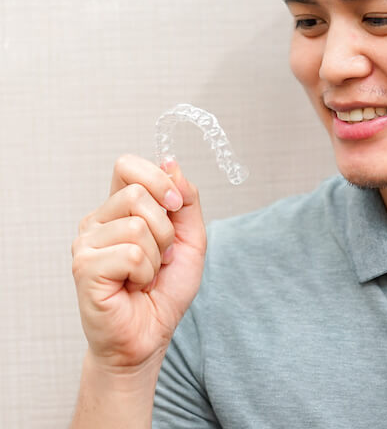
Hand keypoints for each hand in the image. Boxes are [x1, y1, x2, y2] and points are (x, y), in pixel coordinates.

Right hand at [71, 155, 205, 370]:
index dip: (158, 180)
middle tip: (161, 257)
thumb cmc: (164, 290)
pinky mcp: (84, 267)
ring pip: (136, 226)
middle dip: (165, 228)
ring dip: (157, 256)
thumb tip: (171, 163)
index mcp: (118, 208)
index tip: (176, 206)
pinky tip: (134, 287)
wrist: (148, 335)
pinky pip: (132, 254)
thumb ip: (186, 201)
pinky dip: (145, 273)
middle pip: (136, 193)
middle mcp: (97, 220)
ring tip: (146, 275)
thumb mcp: (190, 239)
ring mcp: (86, 243)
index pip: (127, 166)